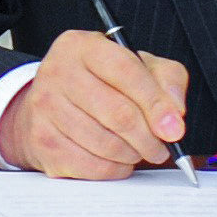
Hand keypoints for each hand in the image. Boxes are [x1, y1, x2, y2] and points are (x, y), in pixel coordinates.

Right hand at [0, 29, 193, 179]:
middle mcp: (58, 71)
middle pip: (118, 114)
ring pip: (105, 144)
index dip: (156, 103)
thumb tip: (173, 115)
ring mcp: (45, 107)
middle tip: (160, 147)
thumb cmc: (100, 82)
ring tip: (136, 150)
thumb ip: (167, 81)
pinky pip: (90, 166)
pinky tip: (115, 160)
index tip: (174, 129)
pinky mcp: (42, 140)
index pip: (126, 72)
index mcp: (83, 46)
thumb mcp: (138, 66)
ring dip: (132, 155)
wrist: (50, 101)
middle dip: (148, 138)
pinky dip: (112, 169)